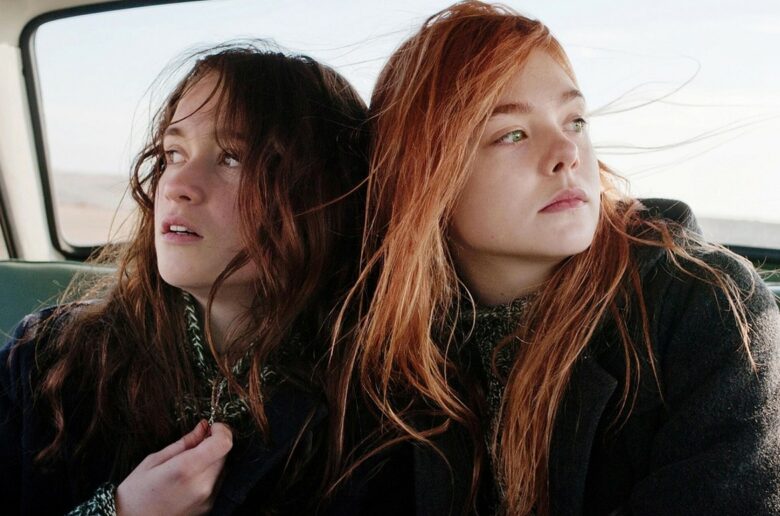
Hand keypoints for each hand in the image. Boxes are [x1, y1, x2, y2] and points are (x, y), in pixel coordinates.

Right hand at [116, 420, 232, 515]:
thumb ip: (184, 443)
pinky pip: (217, 482)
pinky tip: (189, 478)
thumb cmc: (136, 492)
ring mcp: (206, 499)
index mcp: (185, 469)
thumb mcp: (153, 461)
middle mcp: (201, 485)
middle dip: (214, 444)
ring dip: (212, 459)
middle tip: (196, 443)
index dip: (221, 430)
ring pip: (222, 468)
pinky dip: (209, 474)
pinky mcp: (208, 507)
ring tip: (188, 464)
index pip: (222, 444)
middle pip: (223, 454)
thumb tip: (203, 426)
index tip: (212, 426)